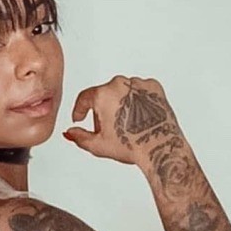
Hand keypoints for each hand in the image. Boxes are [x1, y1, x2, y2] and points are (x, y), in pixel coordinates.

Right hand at [63, 75, 182, 165]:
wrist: (160, 147)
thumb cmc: (132, 145)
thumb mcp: (99, 146)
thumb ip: (80, 137)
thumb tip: (70, 133)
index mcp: (103, 95)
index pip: (84, 98)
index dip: (80, 110)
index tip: (80, 116)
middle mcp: (120, 84)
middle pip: (104, 96)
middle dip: (103, 112)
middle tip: (110, 131)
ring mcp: (138, 84)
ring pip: (123, 93)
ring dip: (122, 105)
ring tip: (129, 127)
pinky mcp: (154, 87)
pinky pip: (141, 92)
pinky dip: (139, 102)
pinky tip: (141, 118)